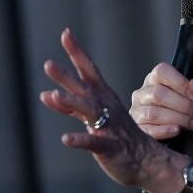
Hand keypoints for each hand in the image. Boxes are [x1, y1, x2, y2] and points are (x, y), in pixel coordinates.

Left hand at [40, 29, 163, 187]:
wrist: (146, 159)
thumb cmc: (119, 134)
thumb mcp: (96, 115)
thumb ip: (71, 106)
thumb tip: (46, 94)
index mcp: (103, 96)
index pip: (88, 69)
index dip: (76, 51)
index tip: (65, 33)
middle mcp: (105, 106)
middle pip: (83, 88)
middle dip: (65, 77)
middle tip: (48, 64)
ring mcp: (108, 126)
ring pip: (87, 111)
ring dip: (69, 103)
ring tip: (52, 96)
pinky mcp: (109, 146)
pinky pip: (93, 142)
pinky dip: (80, 139)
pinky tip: (66, 139)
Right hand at [129, 63, 192, 162]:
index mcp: (158, 80)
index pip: (161, 71)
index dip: (180, 82)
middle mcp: (143, 94)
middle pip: (158, 93)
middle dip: (183, 105)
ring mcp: (137, 113)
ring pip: (153, 112)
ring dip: (178, 119)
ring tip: (192, 125)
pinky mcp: (137, 133)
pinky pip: (147, 129)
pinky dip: (165, 130)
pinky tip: (177, 132)